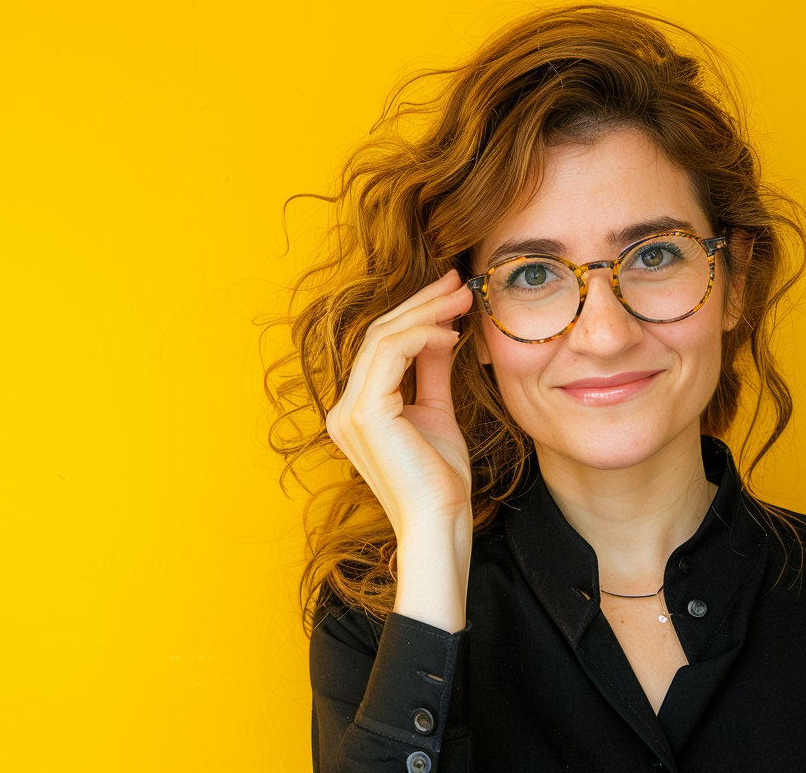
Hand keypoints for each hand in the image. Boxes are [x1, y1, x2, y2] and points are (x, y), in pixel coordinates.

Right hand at [325, 269, 475, 540]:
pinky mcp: (365, 414)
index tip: (451, 293)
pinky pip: (391, 355)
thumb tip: (440, 332)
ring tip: (461, 301)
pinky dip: (423, 337)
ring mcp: (349, 411)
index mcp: (356, 409)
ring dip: (426, 313)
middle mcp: (344, 408)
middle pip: (379, 335)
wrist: (440, 521)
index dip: (415, 313)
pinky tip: (450, 335)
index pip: (380, 346)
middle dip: (421, 303)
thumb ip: (431, 372)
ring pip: (383, 338)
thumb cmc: (440, 480)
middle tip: (457, 282)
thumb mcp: (437, 413)